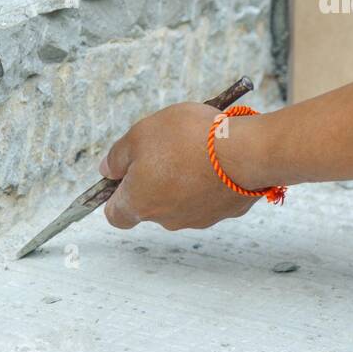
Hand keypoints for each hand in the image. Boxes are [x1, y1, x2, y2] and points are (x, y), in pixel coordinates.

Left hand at [99, 102, 257, 230]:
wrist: (245, 151)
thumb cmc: (189, 140)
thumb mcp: (141, 133)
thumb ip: (118, 155)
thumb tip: (107, 169)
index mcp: (140, 203)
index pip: (116, 215)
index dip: (116, 195)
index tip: (124, 174)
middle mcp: (166, 218)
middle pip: (151, 204)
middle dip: (155, 181)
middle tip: (166, 151)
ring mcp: (198, 218)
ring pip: (181, 201)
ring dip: (184, 181)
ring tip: (197, 150)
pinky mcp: (225, 212)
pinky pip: (210, 198)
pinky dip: (210, 183)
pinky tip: (219, 160)